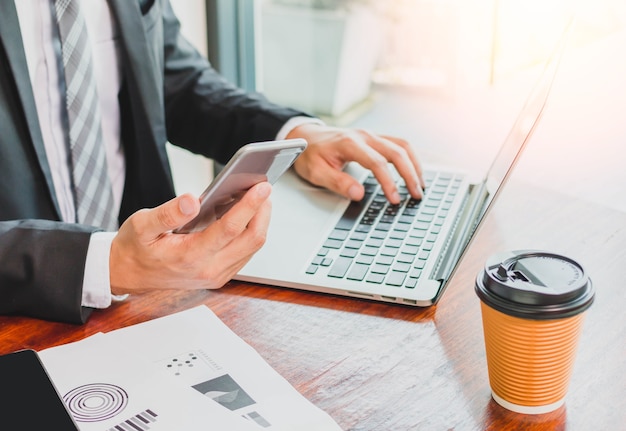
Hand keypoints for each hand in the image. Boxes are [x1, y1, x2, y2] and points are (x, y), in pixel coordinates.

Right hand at [109, 182, 271, 294]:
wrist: (129, 274)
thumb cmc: (135, 247)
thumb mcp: (141, 225)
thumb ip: (167, 214)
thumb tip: (191, 200)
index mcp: (190, 257)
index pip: (230, 229)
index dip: (249, 206)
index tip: (262, 186)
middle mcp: (209, 270)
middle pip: (251, 240)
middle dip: (262, 211)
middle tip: (264, 187)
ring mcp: (217, 275)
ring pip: (252, 247)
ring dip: (260, 221)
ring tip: (258, 196)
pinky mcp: (221, 275)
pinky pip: (246, 252)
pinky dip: (250, 231)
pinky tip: (247, 212)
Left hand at [287, 123, 423, 203]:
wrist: (305, 136)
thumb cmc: (309, 154)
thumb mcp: (316, 172)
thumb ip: (337, 182)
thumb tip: (358, 194)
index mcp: (349, 143)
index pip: (377, 163)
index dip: (389, 182)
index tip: (395, 199)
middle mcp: (364, 136)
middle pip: (397, 152)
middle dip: (410, 174)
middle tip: (416, 195)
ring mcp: (371, 135)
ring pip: (402, 145)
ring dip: (414, 165)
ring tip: (420, 185)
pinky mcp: (374, 138)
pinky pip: (398, 144)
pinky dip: (410, 158)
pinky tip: (413, 171)